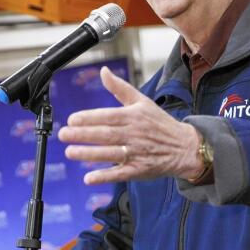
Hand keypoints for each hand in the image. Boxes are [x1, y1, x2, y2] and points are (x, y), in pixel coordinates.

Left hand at [58, 66, 202, 184]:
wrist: (185, 147)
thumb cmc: (160, 123)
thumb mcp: (142, 101)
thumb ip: (120, 88)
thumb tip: (103, 71)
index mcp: (134, 116)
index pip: (108, 116)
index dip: (89, 118)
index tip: (72, 119)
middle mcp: (134, 134)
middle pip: (105, 134)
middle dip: (83, 135)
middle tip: (63, 135)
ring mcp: (137, 153)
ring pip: (110, 153)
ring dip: (89, 154)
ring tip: (70, 152)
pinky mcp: (139, 170)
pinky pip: (120, 173)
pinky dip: (104, 176)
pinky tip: (89, 178)